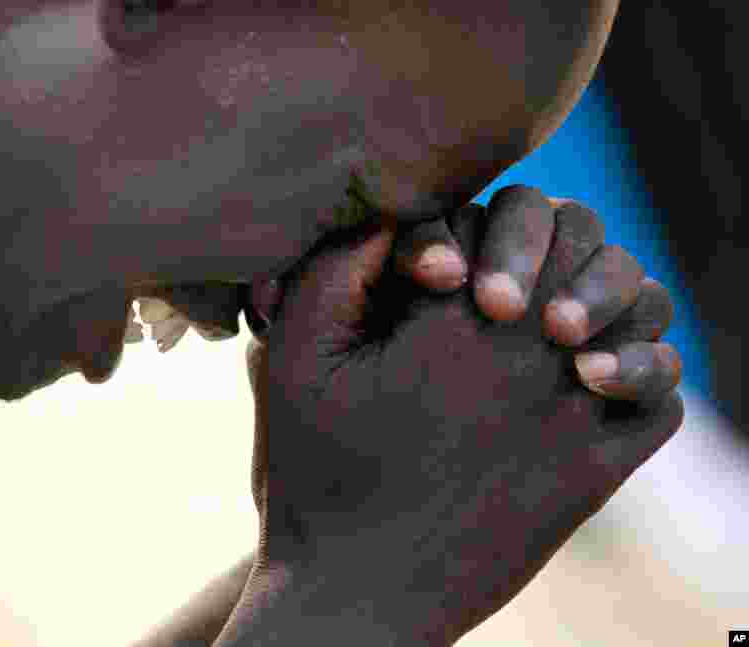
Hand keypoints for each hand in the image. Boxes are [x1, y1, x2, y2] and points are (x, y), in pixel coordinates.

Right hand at [240, 209, 682, 644]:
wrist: (355, 591)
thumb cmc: (315, 471)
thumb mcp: (296, 357)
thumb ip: (339, 267)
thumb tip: (395, 209)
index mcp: (457, 324)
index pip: (513, 221)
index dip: (486, 230)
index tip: (449, 276)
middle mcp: (531, 361)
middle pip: (583, 249)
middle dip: (543, 250)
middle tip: (499, 288)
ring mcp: (574, 420)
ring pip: (639, 311)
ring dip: (606, 296)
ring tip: (553, 321)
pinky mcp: (595, 476)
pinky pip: (658, 396)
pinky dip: (640, 368)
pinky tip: (589, 376)